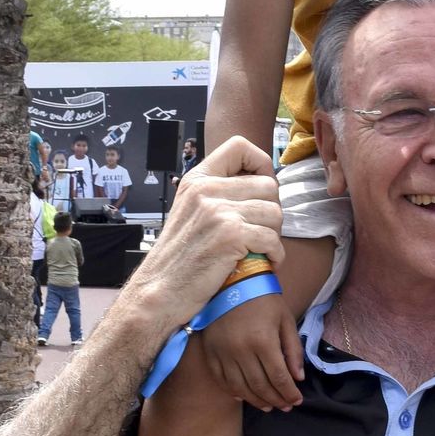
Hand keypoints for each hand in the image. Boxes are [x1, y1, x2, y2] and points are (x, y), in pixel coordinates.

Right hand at [120, 137, 284, 336]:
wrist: (159, 290)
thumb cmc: (179, 256)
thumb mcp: (190, 210)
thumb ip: (216, 193)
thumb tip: (257, 184)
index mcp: (198, 179)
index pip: (240, 145)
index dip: (261, 163)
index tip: (262, 186)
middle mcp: (207, 190)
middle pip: (269, 185)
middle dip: (272, 210)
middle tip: (262, 230)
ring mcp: (219, 212)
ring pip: (275, 212)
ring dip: (274, 234)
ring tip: (261, 247)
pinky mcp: (230, 236)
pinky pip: (273, 239)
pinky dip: (275, 254)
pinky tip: (265, 261)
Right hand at [201, 291, 304, 411]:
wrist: (232, 282)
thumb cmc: (264, 300)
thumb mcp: (285, 320)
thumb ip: (293, 350)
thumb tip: (298, 378)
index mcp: (263, 341)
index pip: (278, 377)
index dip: (289, 393)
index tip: (297, 401)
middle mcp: (241, 351)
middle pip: (260, 386)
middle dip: (276, 400)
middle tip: (285, 406)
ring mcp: (223, 353)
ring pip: (240, 388)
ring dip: (256, 401)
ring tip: (269, 406)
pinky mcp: (210, 353)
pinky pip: (222, 381)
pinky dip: (234, 392)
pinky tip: (245, 396)